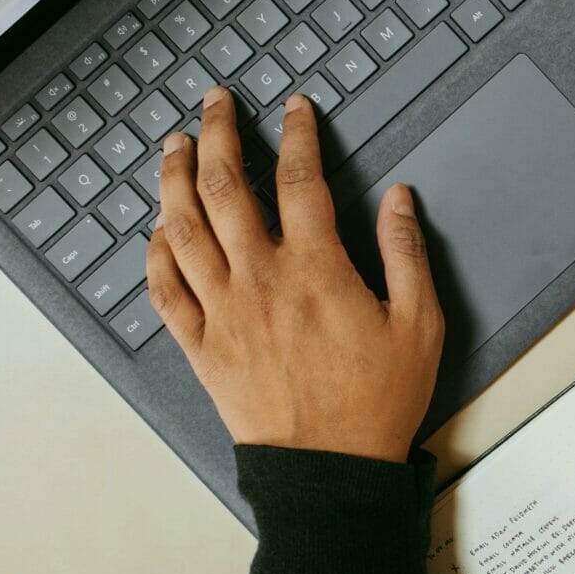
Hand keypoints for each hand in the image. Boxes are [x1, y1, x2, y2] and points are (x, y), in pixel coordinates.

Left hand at [145, 86, 444, 461]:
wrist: (330, 471)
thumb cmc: (377, 402)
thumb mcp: (420, 324)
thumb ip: (406, 253)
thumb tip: (398, 198)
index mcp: (316, 269)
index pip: (301, 179)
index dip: (296, 134)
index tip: (293, 108)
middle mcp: (260, 281)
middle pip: (226, 188)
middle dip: (219, 134)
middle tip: (215, 102)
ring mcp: (223, 313)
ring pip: (182, 229)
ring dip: (174, 179)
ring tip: (174, 147)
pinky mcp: (201, 347)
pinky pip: (164, 290)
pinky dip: (154, 253)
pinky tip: (157, 230)